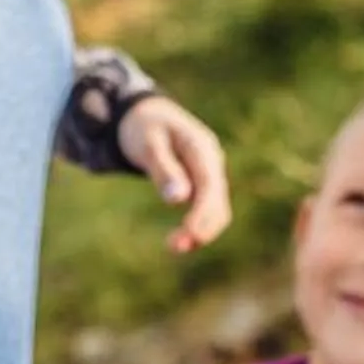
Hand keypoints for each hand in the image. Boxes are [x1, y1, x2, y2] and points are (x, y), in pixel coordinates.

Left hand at [116, 95, 230, 252]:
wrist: (147, 115)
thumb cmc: (144, 127)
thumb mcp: (149, 144)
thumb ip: (163, 169)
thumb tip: (178, 200)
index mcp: (201, 147)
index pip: (210, 185)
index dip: (202, 213)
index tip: (189, 234)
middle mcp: (211, 161)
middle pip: (218, 201)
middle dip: (201, 227)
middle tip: (174, 247)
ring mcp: (209, 172)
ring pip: (216, 208)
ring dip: (201, 231)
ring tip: (174, 247)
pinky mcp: (202, 183)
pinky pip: (207, 208)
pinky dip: (198, 224)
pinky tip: (182, 239)